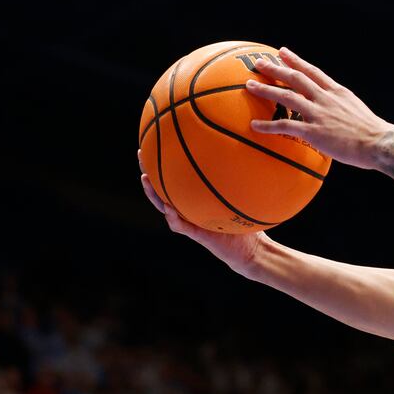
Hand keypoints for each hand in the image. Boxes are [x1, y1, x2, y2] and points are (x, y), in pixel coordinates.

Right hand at [138, 157, 266, 274]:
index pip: (178, 180)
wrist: (253, 250)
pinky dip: (173, 217)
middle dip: (151, 173)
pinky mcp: (198, 235)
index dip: (165, 164)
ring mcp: (192, 222)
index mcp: (197, 200)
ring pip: (165, 207)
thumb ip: (242, 178)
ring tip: (145, 178)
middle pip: (164, 190)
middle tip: (140, 155)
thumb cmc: (249, 221)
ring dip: (153, 194)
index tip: (155, 143)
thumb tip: (249, 149)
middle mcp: (190, 210)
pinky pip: (180, 226)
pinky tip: (168, 209)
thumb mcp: (246, 195)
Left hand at [243, 48, 392, 168]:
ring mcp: (319, 113)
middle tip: (259, 62)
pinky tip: (254, 125)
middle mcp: (326, 98)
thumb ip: (343, 107)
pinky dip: (268, 125)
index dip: (296, 61)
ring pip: (286, 96)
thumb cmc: (373, 132)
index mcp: (337, 92)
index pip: (312, 71)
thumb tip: (336, 111)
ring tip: (249, 85)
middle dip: (275, 68)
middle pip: (295, 78)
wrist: (379, 142)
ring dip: (266, 89)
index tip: (283, 52)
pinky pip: (285, 125)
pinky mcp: (314, 131)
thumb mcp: (357, 110)